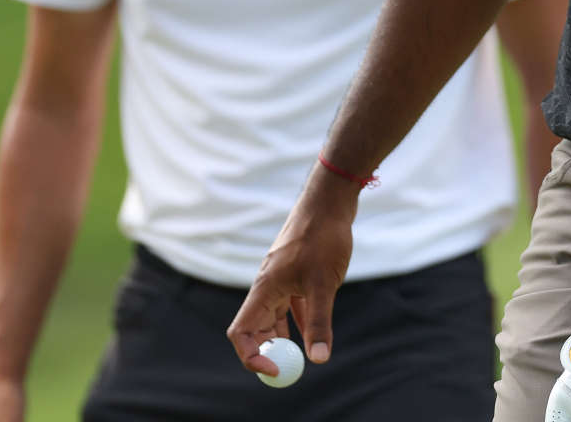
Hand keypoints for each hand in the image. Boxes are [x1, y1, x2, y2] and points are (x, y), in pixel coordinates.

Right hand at [227, 180, 357, 375]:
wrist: (329, 202)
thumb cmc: (322, 238)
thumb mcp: (324, 284)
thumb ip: (319, 322)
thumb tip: (318, 359)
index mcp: (263, 289)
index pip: (241, 331)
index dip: (251, 355)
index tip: (276, 368)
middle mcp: (267, 285)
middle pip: (256, 328)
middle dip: (270, 350)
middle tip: (292, 367)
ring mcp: (280, 278)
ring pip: (274, 316)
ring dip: (285, 336)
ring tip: (306, 351)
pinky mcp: (295, 272)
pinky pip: (290, 303)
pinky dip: (299, 318)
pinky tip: (315, 326)